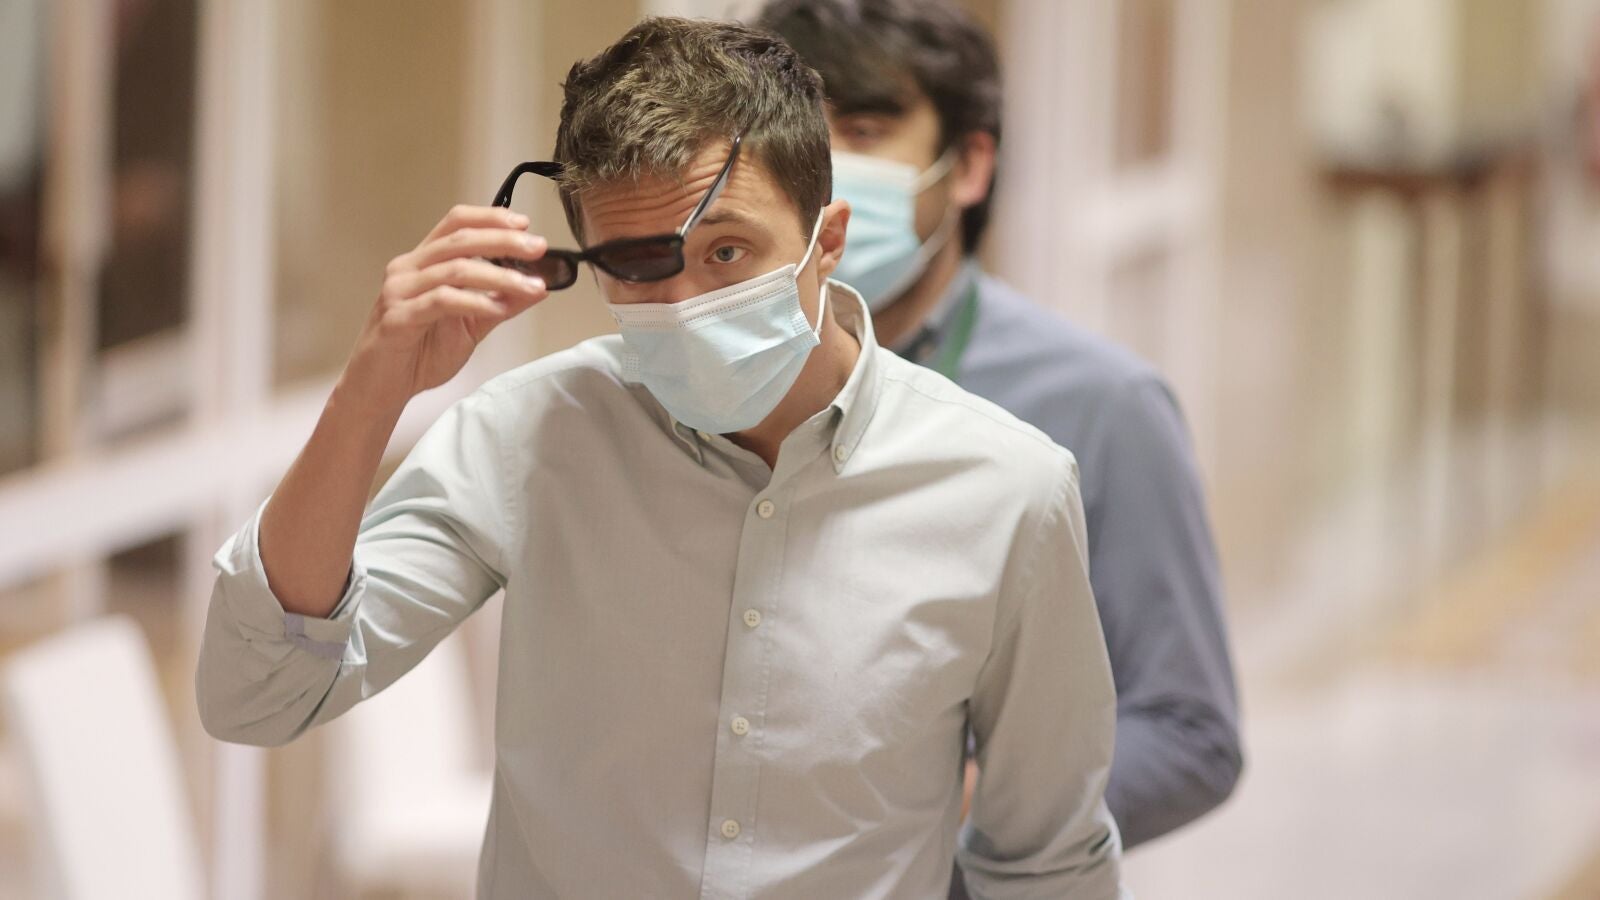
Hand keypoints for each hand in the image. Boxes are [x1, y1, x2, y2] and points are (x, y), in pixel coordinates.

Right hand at [341, 204, 549, 410]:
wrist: (381, 389)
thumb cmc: (419, 353)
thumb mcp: (470, 327)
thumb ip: (500, 304)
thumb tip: (538, 288)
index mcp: (423, 263)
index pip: (456, 224)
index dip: (490, 218)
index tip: (524, 224)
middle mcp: (408, 269)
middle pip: (459, 240)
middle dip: (503, 241)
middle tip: (537, 248)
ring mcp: (399, 291)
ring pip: (455, 269)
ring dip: (499, 276)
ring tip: (529, 286)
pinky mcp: (397, 317)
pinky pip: (441, 301)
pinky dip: (474, 302)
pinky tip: (497, 308)